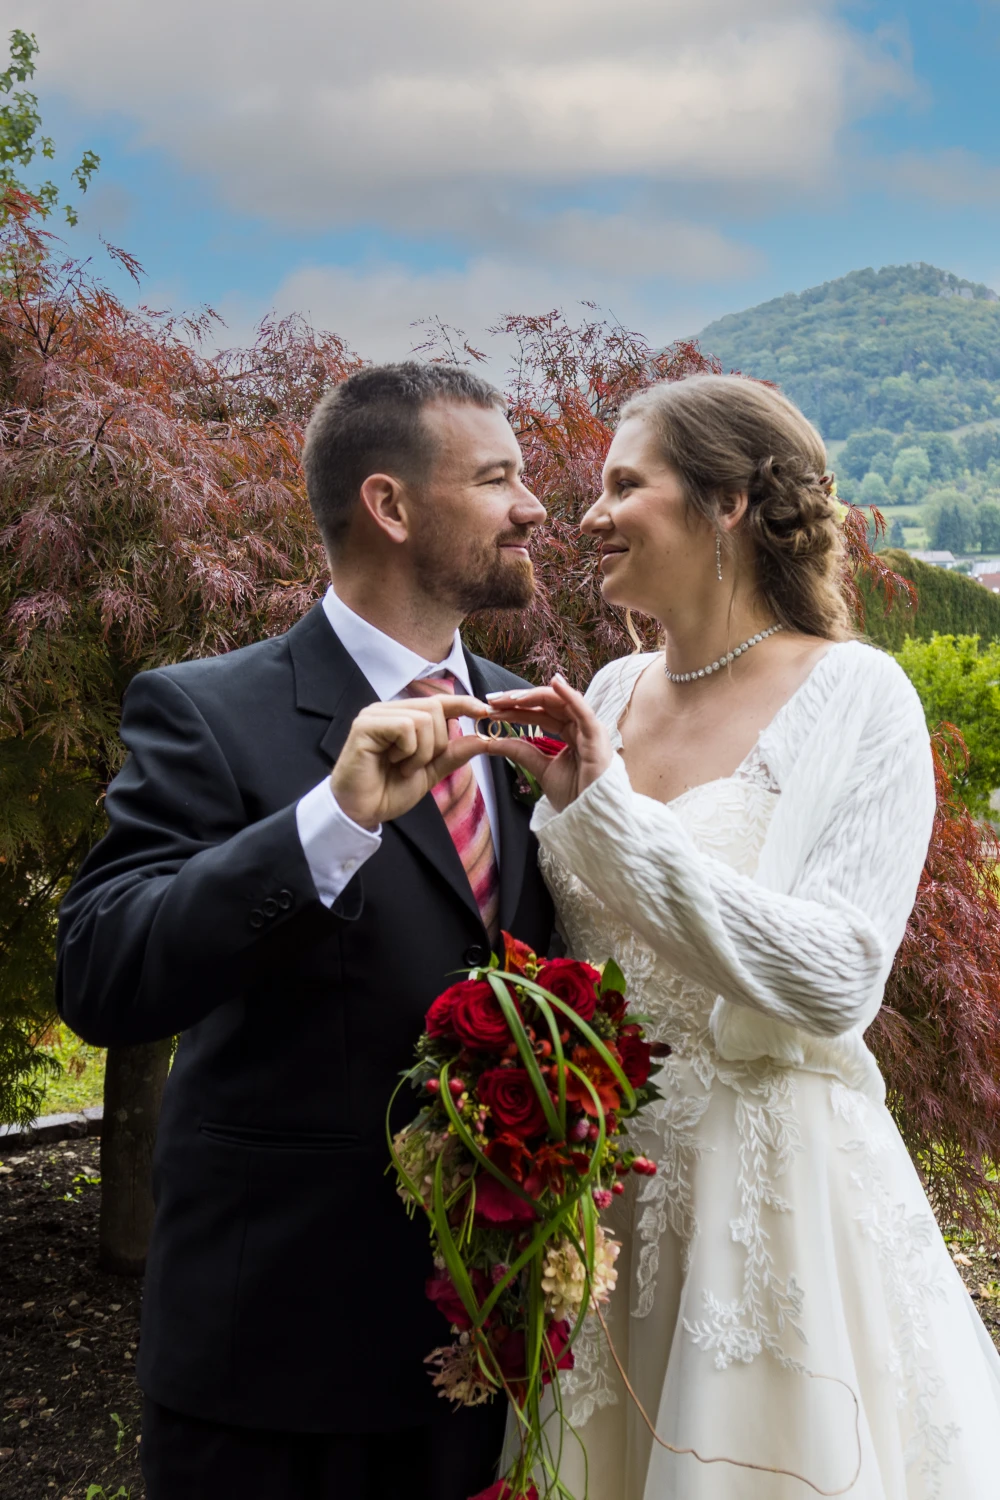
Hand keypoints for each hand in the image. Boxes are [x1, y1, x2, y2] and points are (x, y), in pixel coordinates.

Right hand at [331, 693, 491, 828]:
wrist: (362, 812)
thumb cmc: (389, 790)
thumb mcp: (430, 771)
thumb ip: (453, 754)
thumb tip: (483, 738)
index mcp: (403, 716)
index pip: (439, 701)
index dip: (464, 703)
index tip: (485, 711)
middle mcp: (389, 710)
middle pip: (436, 708)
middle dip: (437, 742)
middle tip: (417, 765)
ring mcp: (375, 715)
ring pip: (423, 718)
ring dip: (421, 751)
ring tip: (402, 766)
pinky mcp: (365, 725)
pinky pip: (406, 727)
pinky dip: (408, 751)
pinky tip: (392, 763)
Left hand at [483, 673, 613, 812]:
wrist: (591, 817)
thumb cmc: (574, 795)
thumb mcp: (540, 769)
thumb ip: (520, 752)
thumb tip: (492, 741)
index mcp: (569, 733)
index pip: (539, 713)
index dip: (515, 709)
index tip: (490, 708)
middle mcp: (579, 727)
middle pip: (547, 704)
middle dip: (519, 700)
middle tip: (492, 700)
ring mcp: (589, 730)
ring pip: (560, 703)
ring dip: (534, 696)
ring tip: (510, 698)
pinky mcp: (597, 737)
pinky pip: (583, 712)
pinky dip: (570, 696)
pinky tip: (555, 683)